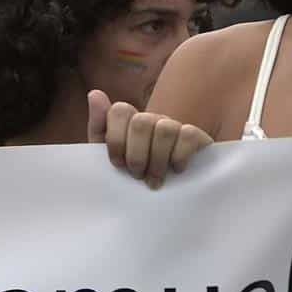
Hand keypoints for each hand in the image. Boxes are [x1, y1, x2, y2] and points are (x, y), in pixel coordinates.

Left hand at [88, 90, 211, 189]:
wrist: (162, 197)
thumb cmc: (132, 176)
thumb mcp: (109, 158)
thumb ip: (99, 128)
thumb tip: (94, 93)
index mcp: (129, 121)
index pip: (120, 111)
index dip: (116, 140)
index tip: (118, 165)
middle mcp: (152, 119)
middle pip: (141, 122)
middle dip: (136, 156)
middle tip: (138, 176)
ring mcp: (175, 126)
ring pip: (164, 129)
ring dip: (157, 161)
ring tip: (155, 181)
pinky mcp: (197, 138)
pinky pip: (188, 136)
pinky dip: (179, 156)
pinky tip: (177, 171)